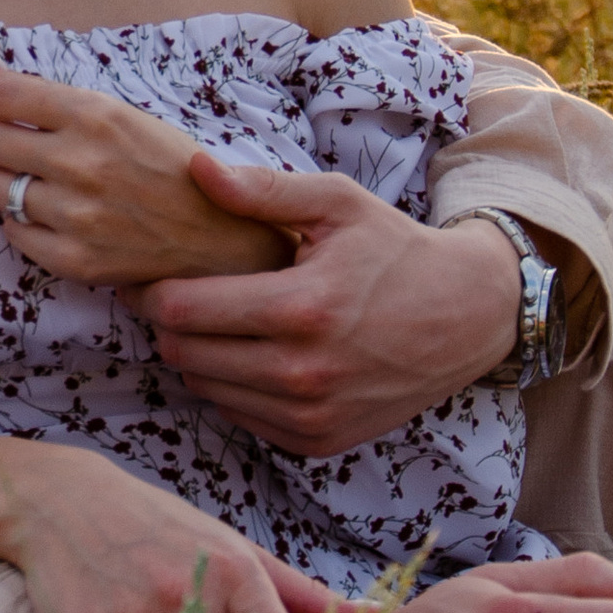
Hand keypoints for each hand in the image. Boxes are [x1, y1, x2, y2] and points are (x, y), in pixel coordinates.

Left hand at [0, 55, 289, 285]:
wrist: (221, 237)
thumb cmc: (170, 166)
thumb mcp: (120, 114)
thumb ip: (43, 91)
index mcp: (95, 115)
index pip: (1, 93)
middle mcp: (81, 162)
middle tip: (5, 137)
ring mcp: (77, 215)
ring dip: (3, 180)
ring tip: (35, 179)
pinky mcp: (75, 259)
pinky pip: (13, 231)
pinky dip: (22, 221)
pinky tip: (50, 213)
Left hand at [134, 152, 522, 453]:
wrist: (468, 316)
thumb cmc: (396, 251)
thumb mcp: (339, 204)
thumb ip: (265, 189)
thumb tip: (197, 170)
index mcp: (303, 309)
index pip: (182, 311)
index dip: (149, 291)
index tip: (144, 275)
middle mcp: (304, 374)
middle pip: (183, 355)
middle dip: (168, 322)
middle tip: (176, 294)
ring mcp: (312, 416)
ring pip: (205, 389)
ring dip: (198, 356)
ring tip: (218, 321)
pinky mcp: (318, 442)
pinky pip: (239, 417)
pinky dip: (232, 387)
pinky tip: (253, 354)